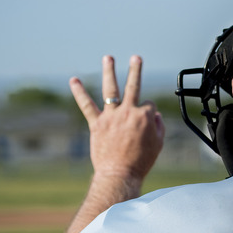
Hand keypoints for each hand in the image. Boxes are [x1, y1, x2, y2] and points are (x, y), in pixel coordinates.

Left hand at [69, 55, 164, 180]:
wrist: (120, 174)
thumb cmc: (141, 162)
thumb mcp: (158, 144)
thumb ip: (158, 126)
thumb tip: (154, 114)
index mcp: (145, 116)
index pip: (148, 105)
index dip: (148, 112)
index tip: (145, 122)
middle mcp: (128, 112)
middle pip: (134, 86)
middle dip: (135, 70)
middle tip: (136, 57)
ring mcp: (111, 116)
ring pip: (111, 89)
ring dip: (109, 72)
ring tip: (108, 58)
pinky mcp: (96, 124)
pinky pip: (86, 105)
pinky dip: (79, 92)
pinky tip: (73, 80)